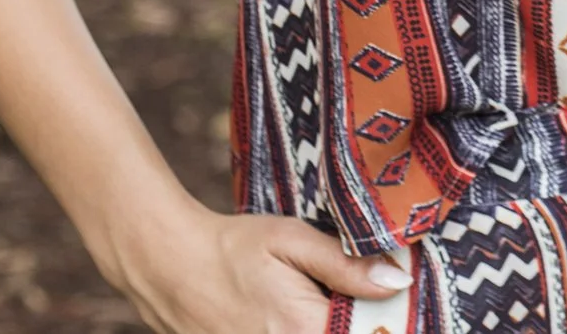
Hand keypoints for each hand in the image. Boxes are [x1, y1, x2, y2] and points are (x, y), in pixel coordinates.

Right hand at [114, 204, 411, 333]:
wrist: (166, 267)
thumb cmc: (232, 248)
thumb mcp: (291, 241)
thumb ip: (347, 265)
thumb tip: (400, 282)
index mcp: (303, 328)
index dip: (389, 321)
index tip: (395, 305)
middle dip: (360, 324)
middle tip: (361, 302)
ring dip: (337, 326)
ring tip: (324, 304)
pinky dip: (307, 330)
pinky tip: (300, 314)